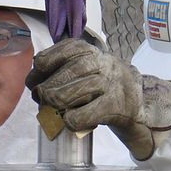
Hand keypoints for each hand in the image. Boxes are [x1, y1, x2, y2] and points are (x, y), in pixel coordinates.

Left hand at [26, 38, 170, 159]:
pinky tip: (68, 120)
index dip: (44, 64)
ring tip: (49, 107)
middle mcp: (101, 63)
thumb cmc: (101, 84)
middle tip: (39, 96)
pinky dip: (72, 119)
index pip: (64, 50)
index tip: (35, 77)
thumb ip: (61, 68)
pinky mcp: (114, 106)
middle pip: (69, 71)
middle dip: (47, 85)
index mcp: (90, 50)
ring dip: (56, 101)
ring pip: (75, 91)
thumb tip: (33, 81)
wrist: (137, 99)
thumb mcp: (84, 66)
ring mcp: (109, 84)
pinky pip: (85, 113)